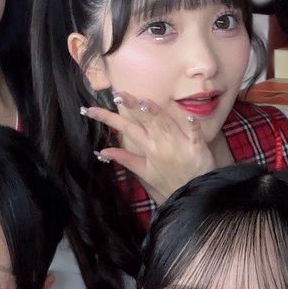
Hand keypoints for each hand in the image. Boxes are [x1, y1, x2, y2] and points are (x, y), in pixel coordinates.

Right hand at [82, 91, 216, 201]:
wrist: (192, 194)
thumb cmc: (169, 181)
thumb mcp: (144, 172)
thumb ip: (125, 158)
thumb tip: (102, 151)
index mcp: (148, 147)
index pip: (125, 128)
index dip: (107, 118)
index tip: (90, 110)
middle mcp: (161, 143)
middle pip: (144, 120)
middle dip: (131, 106)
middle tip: (118, 94)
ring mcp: (179, 143)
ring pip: (165, 123)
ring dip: (154, 112)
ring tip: (140, 101)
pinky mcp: (196, 146)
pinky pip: (195, 133)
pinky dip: (192, 125)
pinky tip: (189, 115)